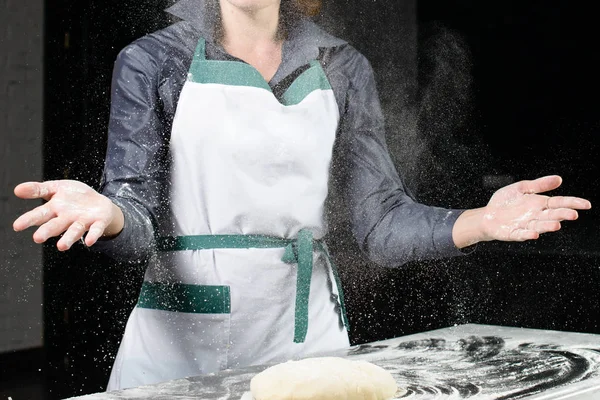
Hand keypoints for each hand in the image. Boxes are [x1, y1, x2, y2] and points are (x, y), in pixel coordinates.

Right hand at [13, 180, 123, 250]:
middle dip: (47, 231)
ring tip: (62, 246)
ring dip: (68, 239)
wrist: (99, 203)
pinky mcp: (98, 222)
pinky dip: (92, 235)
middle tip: (37, 238)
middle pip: (55, 226)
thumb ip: (38, 190)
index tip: (17, 226)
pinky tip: (89, 241)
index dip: (29, 220)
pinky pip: (95, 230)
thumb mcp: (56, 188)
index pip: (39, 215)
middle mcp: (67, 219)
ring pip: (74, 231)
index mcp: (55, 210)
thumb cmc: (74, 197)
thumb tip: (17, 190)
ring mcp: (83, 222)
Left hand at [453, 175, 591, 246]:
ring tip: (556, 225)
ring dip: (548, 226)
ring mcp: (525, 225)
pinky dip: (527, 234)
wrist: (487, 215)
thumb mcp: (521, 188)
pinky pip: (522, 234)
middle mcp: (536, 216)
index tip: (586, 205)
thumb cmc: (505, 202)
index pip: (559, 203)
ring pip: (540, 226)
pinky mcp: (514, 233)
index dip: (573, 203)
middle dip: (562, 215)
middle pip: (552, 215)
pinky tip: (534, 234)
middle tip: (573, 215)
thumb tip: (559, 179)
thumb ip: (539, 185)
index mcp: (539, 204)